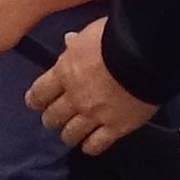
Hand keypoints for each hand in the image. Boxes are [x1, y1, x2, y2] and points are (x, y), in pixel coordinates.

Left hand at [26, 19, 155, 150]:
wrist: (145, 56)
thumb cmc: (117, 37)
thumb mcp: (91, 32)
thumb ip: (78, 42)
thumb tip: (68, 41)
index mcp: (65, 72)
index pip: (40, 92)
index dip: (36, 99)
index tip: (35, 103)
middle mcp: (75, 98)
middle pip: (53, 116)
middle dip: (52, 118)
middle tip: (53, 119)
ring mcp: (94, 115)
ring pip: (71, 133)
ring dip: (68, 135)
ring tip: (70, 135)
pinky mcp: (115, 128)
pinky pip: (97, 144)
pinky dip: (90, 147)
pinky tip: (89, 147)